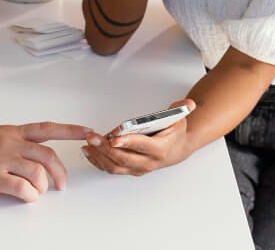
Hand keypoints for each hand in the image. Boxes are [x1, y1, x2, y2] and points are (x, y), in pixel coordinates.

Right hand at [0, 122, 90, 200]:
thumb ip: (10, 141)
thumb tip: (27, 153)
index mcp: (10, 131)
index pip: (47, 128)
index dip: (71, 130)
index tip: (88, 132)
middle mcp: (9, 142)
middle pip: (48, 155)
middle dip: (60, 172)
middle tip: (61, 185)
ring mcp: (1, 159)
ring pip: (38, 173)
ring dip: (42, 186)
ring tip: (35, 191)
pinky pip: (22, 189)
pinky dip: (29, 196)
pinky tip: (24, 196)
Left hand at [81, 99, 196, 175]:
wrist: (176, 150)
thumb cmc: (174, 134)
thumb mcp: (179, 119)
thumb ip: (180, 110)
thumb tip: (188, 104)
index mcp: (160, 149)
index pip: (142, 147)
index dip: (128, 143)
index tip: (114, 138)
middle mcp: (148, 162)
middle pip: (124, 158)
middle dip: (105, 148)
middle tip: (92, 138)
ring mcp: (138, 168)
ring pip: (115, 166)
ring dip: (98, 156)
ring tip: (87, 144)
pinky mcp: (130, 170)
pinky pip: (111, 169)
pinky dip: (98, 161)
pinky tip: (88, 152)